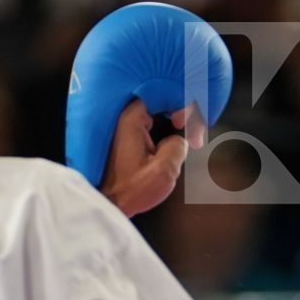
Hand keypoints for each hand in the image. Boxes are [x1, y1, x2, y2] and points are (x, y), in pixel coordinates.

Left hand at [99, 100, 203, 216]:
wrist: (108, 205)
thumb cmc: (130, 191)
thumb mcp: (164, 171)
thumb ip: (178, 147)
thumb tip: (180, 139)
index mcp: (131, 120)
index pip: (160, 94)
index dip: (179, 102)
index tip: (186, 122)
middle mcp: (123, 119)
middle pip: (156, 99)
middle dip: (177, 108)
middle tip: (192, 127)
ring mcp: (121, 128)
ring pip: (152, 110)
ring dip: (169, 116)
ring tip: (185, 129)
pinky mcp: (122, 138)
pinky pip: (145, 122)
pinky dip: (159, 125)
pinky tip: (170, 137)